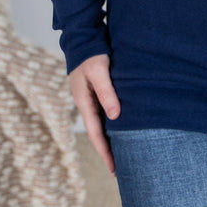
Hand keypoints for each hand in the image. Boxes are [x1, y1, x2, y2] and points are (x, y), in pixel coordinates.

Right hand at [69, 53, 120, 174]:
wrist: (83, 37)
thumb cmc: (92, 54)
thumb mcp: (99, 72)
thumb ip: (107, 93)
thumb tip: (116, 116)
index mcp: (84, 102)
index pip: (96, 134)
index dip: (105, 152)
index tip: (114, 169)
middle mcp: (87, 103)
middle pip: (98, 132)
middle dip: (108, 150)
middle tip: (120, 169)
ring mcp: (91, 98)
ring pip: (102, 123)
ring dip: (111, 138)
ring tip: (123, 152)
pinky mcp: (97, 91)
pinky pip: (105, 112)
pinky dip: (113, 123)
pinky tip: (122, 128)